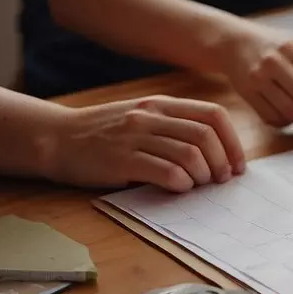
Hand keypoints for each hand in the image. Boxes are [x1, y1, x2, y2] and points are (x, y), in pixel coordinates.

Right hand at [39, 96, 245, 191]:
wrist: (55, 137)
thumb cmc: (103, 134)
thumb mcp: (141, 119)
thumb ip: (173, 128)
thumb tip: (216, 154)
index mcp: (161, 105)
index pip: (214, 115)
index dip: (233, 141)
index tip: (237, 165)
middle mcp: (151, 116)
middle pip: (206, 136)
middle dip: (221, 162)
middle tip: (220, 180)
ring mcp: (135, 137)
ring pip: (190, 154)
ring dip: (202, 176)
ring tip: (197, 186)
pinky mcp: (121, 160)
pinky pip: (166, 172)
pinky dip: (181, 184)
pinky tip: (178, 188)